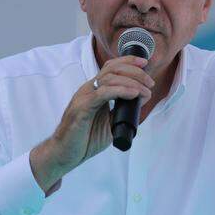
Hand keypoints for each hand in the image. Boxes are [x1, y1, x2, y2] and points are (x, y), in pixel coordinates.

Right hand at [30, 55, 153, 191]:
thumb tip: (139, 100)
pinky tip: (132, 94)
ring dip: (132, 82)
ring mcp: (84, 97)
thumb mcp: (108, 122)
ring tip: (144, 91)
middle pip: (113, 69)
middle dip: (135, 71)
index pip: (111, 67)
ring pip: (109, 78)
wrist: (65, 153)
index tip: (145, 63)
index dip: (128, 61)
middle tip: (149, 83)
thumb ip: (120, 110)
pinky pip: (103, 93)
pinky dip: (120, 91)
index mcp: (94, 90)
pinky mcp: (82, 108)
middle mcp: (88, 90)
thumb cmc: (84, 139)